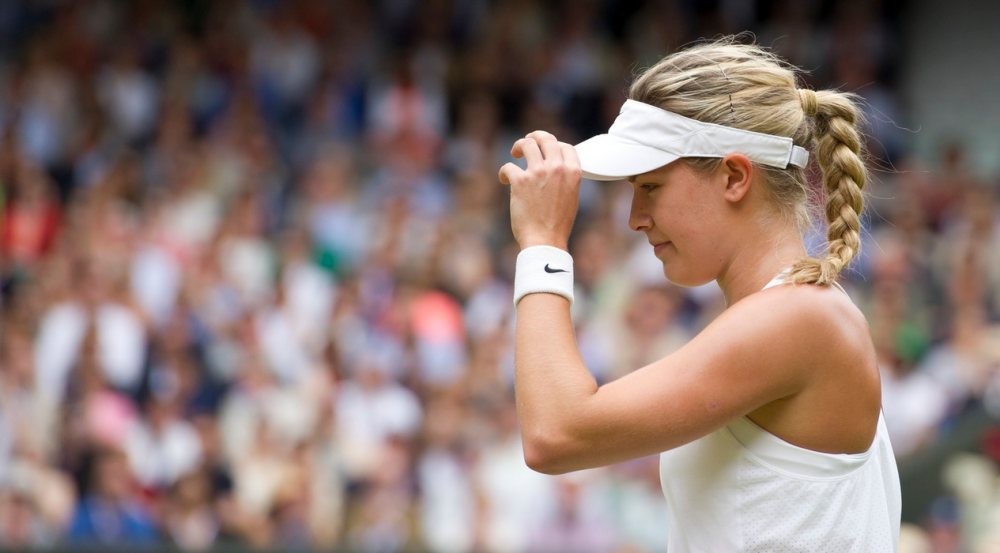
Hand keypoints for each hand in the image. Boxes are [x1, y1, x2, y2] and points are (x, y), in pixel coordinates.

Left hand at [498, 130, 581, 250]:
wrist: (545, 240)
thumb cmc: (557, 224)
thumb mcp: (571, 197)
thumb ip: (565, 179)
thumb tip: (554, 167)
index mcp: (573, 172)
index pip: (566, 146)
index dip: (554, 145)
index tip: (546, 150)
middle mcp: (557, 168)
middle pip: (546, 139)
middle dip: (535, 136)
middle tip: (527, 142)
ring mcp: (538, 172)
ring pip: (526, 144)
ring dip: (518, 146)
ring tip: (514, 154)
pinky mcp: (520, 180)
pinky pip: (509, 166)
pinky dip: (504, 172)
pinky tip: (504, 180)